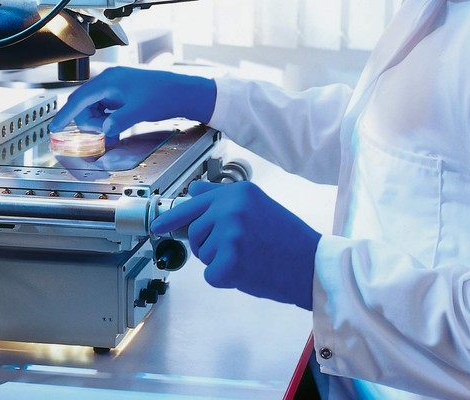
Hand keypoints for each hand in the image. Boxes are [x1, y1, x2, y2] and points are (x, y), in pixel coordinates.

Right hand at [49, 67, 216, 138]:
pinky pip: (105, 110)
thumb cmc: (165, 94)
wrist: (184, 91)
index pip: (79, 99)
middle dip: (88, 124)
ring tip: (113, 133)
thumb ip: (119, 121)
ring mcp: (116, 88)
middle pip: (84, 106)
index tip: (54, 128)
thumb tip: (104, 130)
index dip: (65, 115)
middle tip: (101, 136)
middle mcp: (110, 81)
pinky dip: (107, 122)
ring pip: (94, 110)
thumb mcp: (140, 110)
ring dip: (98, 124)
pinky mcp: (122, 95)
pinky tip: (116, 129)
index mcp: (109, 81)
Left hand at [151, 181, 319, 309]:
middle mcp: (231, 208)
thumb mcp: (257, 205)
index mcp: (239, 192)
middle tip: (237, 249)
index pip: (194, 201)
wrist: (311, 264)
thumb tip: (194, 191)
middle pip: (196, 230)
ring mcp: (229, 234)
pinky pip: (211, 275)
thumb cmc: (287, 238)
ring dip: (220, 261)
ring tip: (249, 257)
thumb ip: (224, 198)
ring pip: (203, 253)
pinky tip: (248, 271)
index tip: (158, 225)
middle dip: (209, 244)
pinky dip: (225, 279)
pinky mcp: (228, 262)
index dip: (173, 217)